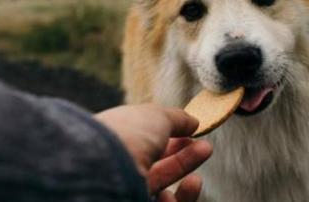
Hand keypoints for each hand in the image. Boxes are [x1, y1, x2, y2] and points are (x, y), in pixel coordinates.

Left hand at [96, 104, 211, 201]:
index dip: (172, 137)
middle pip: (157, 166)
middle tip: (205, 148)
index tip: (192, 131)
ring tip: (196, 180)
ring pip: (161, 190)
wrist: (103, 172)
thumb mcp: (157, 116)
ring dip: (184, 187)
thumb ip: (177, 118)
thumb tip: (193, 122)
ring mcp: (124, 190)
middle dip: (184, 158)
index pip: (147, 142)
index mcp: (117, 142)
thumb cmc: (126, 137)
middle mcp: (118, 169)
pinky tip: (173, 194)